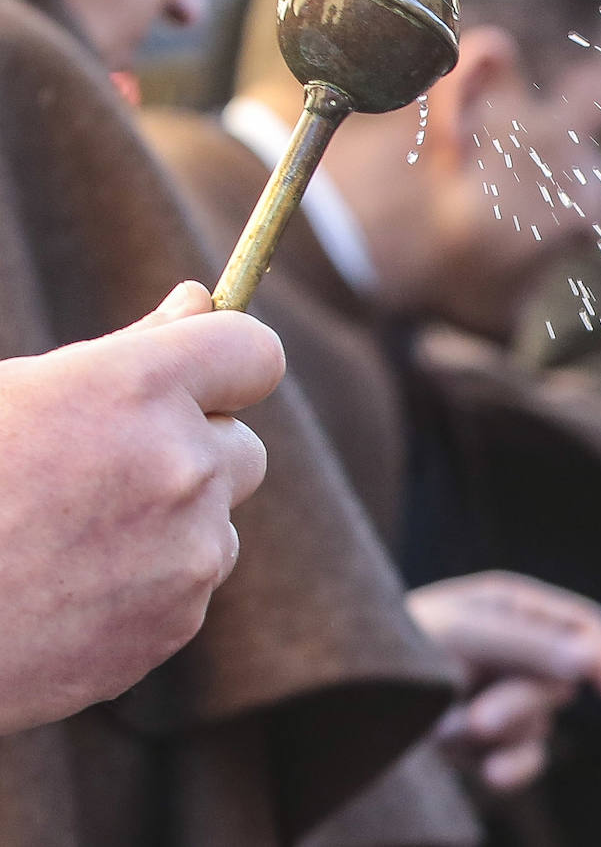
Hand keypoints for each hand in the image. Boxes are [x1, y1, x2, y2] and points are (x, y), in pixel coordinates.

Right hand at [0, 282, 284, 733]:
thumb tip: (200, 301)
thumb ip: (127, 350)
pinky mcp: (180, 620)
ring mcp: (189, 551)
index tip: (207, 380)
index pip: (255, 353)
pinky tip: (66, 590)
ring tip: (66, 539)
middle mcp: (181, 466)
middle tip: (104, 471)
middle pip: (243, 446)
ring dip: (168, 524)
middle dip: (194, 453)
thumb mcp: (17, 390)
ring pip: (215, 522)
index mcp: (135, 389)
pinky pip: (189, 585)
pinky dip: (147, 585)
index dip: (231, 365)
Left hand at [407, 571, 600, 792]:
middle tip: (477, 719)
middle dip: (523, 704)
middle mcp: (511, 647)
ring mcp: (498, 694)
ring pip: (541, 723)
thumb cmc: (392, 649)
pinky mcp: (483, 741)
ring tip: (443, 732)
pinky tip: (489, 776)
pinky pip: (525, 758)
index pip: (582, 625)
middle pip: (561, 680)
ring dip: (498, 734)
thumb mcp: (460, 635)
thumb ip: (528, 644)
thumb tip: (590, 659)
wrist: (331, 703)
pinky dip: (512, 767)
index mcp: (510, 605)